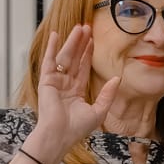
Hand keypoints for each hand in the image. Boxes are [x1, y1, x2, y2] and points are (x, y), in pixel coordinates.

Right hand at [29, 24, 120, 156]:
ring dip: (71, 42)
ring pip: (65, 57)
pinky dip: (52, 48)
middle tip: (87, 27)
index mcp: (76, 91)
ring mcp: (55, 81)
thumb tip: (117, 79)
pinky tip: (56, 35)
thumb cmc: (77, 129)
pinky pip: (50, 61)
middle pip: (75, 58)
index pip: (84, 67)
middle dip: (81, 43)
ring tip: (79, 28)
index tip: (93, 40)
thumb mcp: (98, 111)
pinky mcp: (46, 80)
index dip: (88, 53)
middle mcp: (66, 84)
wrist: (59, 136)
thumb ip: (107, 94)